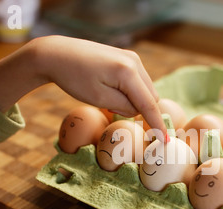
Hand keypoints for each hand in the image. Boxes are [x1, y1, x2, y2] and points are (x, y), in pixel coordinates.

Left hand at [0, 35, 166, 140]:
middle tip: (111, 109)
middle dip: (139, 110)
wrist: (56, 54)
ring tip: (107, 98)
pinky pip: (138, 81)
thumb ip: (124, 107)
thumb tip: (138, 110)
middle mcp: (134, 62)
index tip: (165, 141)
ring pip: (145, 90)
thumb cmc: (74, 78)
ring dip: (134, 101)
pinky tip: (110, 88)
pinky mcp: (126, 57)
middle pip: (151, 97)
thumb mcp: (98, 99)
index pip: (149, 104)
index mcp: (127, 72)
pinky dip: (130, 91)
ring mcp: (132, 57)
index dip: (157, 124)